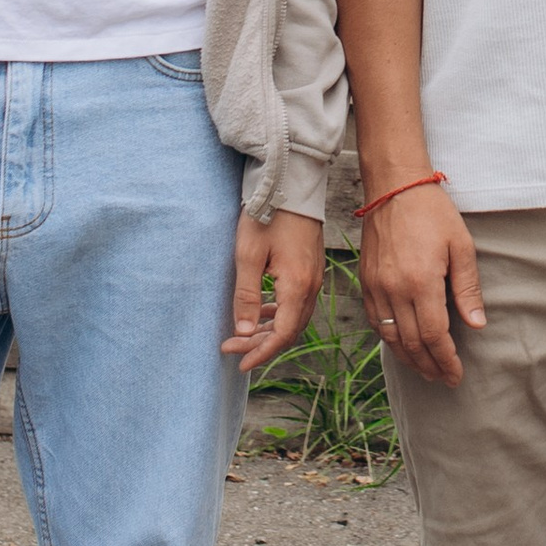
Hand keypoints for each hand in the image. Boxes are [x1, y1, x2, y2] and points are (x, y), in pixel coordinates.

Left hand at [223, 208, 323, 374]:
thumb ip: (246, 296)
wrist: (291, 182)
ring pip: (293, 318)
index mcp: (297, 286)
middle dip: (261, 344)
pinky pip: (296, 303)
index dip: (261, 353)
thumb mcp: (248, 255)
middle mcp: (311, 286)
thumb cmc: (267, 215)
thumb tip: (244, 333)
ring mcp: (314, 277)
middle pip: (289, 330)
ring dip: (269, 330)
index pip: (282, 335)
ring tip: (242, 334)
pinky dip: (278, 314)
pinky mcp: (310, 268)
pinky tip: (260, 311)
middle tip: (231, 349)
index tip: (238, 363)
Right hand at [359, 180, 483, 385]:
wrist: (394, 188)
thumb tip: (476, 324)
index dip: (446, 360)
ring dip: (409, 359)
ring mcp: (376, 287)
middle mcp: (394, 289)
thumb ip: (467, 288)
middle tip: (444, 378)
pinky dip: (389, 340)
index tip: (456, 374)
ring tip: (426, 370)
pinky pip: (374, 322)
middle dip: (430, 366)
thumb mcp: (461, 246)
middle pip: (412, 343)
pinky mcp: (365, 281)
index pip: (435, 336)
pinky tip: (402, 346)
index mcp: (421, 282)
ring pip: (390, 338)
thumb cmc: (432, 213)